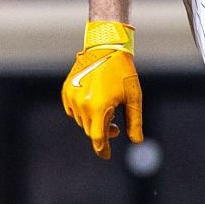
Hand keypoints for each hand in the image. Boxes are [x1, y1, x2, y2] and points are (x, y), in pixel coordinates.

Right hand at [62, 21, 143, 157]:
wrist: (106, 47)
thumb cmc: (123, 72)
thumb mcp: (134, 98)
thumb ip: (135, 122)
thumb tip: (137, 141)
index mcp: (99, 107)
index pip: (98, 138)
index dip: (103, 150)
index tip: (106, 156)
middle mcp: (83, 104)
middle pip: (90, 130)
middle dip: (103, 133)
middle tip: (116, 126)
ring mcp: (72, 97)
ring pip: (81, 121)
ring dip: (93, 122)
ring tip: (107, 110)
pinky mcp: (67, 90)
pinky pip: (72, 110)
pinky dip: (82, 112)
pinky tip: (94, 104)